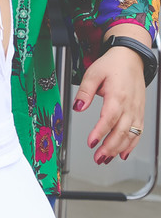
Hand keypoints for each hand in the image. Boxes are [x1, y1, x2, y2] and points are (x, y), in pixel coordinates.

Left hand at [73, 45, 146, 162]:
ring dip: (118, 149)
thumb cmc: (112, 65)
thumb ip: (85, 92)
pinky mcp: (139, 113)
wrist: (131, 59)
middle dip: (109, 147)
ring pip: (131, 135)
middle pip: (121, 131)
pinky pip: (138, 133)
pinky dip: (131, 145)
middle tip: (97, 158)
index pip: (109, 118)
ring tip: (106, 159)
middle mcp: (130, 106)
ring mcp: (136, 111)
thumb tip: (78, 107)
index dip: (100, 132)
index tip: (91, 142)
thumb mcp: (93, 73)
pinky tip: (123, 153)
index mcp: (117, 96)